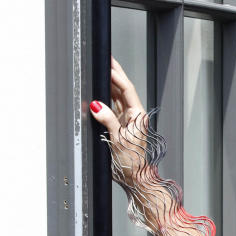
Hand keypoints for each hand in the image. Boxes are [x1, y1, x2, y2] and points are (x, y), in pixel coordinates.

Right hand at [88, 56, 149, 182]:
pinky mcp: (121, 126)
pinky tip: (101, 89)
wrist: (134, 177)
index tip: (108, 65)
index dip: (117, 76)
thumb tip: (96, 104)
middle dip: (115, 73)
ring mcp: (127, 120)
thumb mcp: (118, 140)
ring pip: (118, 97)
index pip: (127, 90)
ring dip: (110, 83)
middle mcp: (134, 116)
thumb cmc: (131, 162)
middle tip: (106, 58)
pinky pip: (113, 107)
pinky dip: (106, 97)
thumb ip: (108, 120)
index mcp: (138, 116)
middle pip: (123, 89)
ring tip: (102, 68)